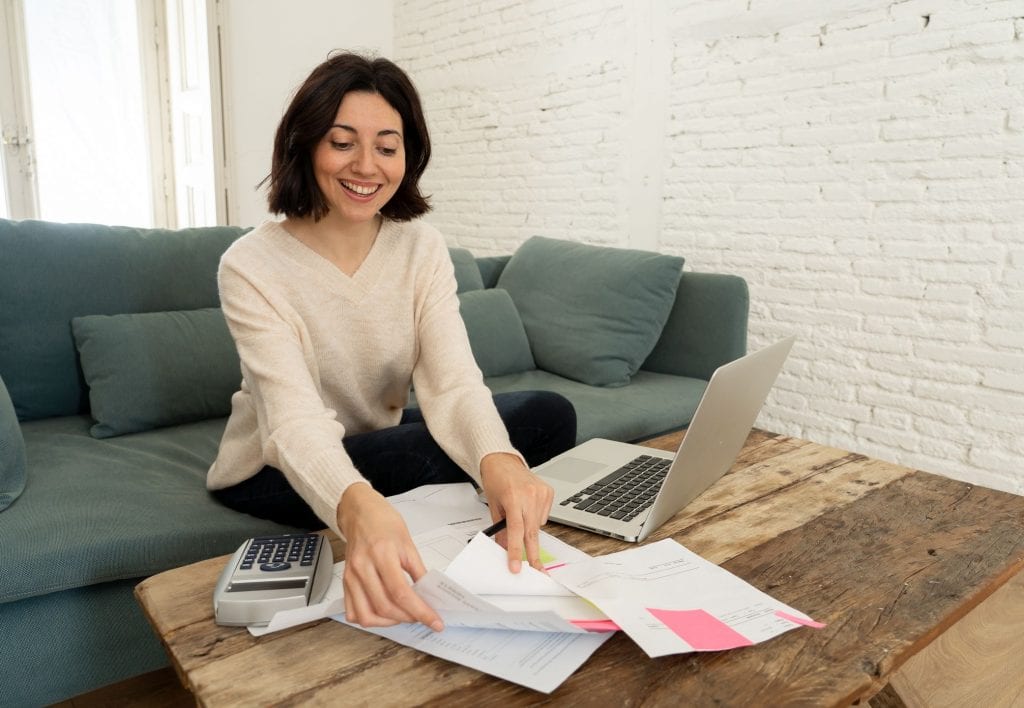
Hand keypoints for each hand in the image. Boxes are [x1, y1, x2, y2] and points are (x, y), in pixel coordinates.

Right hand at [337, 483, 443, 630]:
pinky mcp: (345, 583)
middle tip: (422, 616)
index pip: (401, 592)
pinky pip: (353, 612)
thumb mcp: (408, 543)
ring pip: (366, 615)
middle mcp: (362, 568)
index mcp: (381, 554)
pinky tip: (384, 613)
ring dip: (388, 623)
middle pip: (385, 606)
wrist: (360, 513)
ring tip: (403, 615)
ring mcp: (351, 577)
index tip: (434, 621)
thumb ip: (418, 571)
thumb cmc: (383, 523)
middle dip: (408, 617)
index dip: (420, 611)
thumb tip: (429, 594)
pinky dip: (370, 618)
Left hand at [479, 453, 553, 573]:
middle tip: (537, 570)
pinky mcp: (549, 491)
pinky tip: (528, 507)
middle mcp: (529, 494)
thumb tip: (506, 549)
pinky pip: (544, 516)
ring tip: (519, 515)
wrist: (502, 461)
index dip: (516, 551)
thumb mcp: (493, 507)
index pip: (516, 530)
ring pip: (538, 525)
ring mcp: (541, 492)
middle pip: (532, 532)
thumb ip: (500, 530)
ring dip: (530, 530)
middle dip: (533, 554)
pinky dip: (536, 518)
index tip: (516, 566)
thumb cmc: (495, 481)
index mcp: (513, 497)